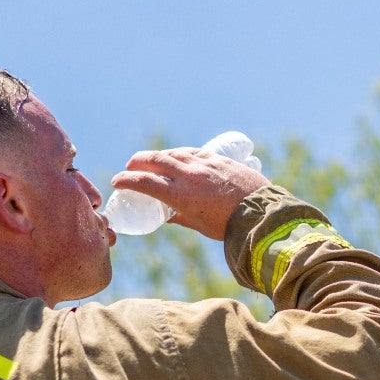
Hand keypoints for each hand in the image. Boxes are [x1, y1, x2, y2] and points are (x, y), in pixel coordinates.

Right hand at [111, 147, 270, 240]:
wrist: (261, 214)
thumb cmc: (230, 227)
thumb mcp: (200, 226)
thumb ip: (181, 218)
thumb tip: (168, 218)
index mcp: (180, 196)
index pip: (144, 182)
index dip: (127, 180)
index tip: (117, 181)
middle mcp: (189, 176)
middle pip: (155, 160)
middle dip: (138, 162)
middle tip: (130, 167)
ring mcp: (204, 164)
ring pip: (174, 153)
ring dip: (158, 156)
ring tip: (151, 160)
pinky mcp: (218, 159)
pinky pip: (192, 152)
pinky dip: (180, 154)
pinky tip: (177, 156)